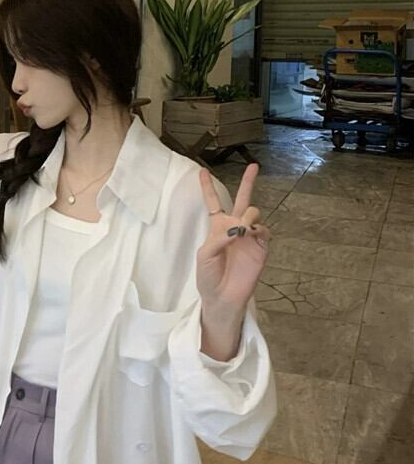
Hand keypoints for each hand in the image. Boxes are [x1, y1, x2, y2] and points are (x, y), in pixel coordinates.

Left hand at [196, 163, 270, 312]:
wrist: (222, 297)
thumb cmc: (208, 277)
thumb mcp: (205, 255)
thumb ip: (218, 238)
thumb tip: (238, 227)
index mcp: (216, 228)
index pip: (213, 203)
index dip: (207, 187)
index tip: (201, 171)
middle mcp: (234, 229)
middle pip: (242, 200)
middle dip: (248, 183)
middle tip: (253, 166)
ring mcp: (249, 237)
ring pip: (253, 213)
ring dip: (248, 216)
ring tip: (242, 229)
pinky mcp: (260, 248)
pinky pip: (263, 230)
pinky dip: (257, 229)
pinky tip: (250, 235)